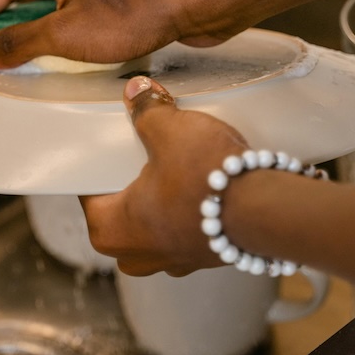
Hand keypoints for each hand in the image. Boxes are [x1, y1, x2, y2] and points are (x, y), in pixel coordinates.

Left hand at [80, 76, 248, 275]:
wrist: (265, 210)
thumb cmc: (206, 179)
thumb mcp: (169, 131)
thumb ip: (147, 110)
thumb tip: (137, 91)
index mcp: (112, 230)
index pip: (89, 197)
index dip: (97, 170)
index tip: (108, 151)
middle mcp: (140, 255)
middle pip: (121, 216)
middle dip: (130, 190)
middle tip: (141, 159)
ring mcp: (175, 262)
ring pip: (155, 230)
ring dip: (161, 205)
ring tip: (175, 171)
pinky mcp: (207, 258)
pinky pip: (187, 233)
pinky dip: (191, 213)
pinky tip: (203, 188)